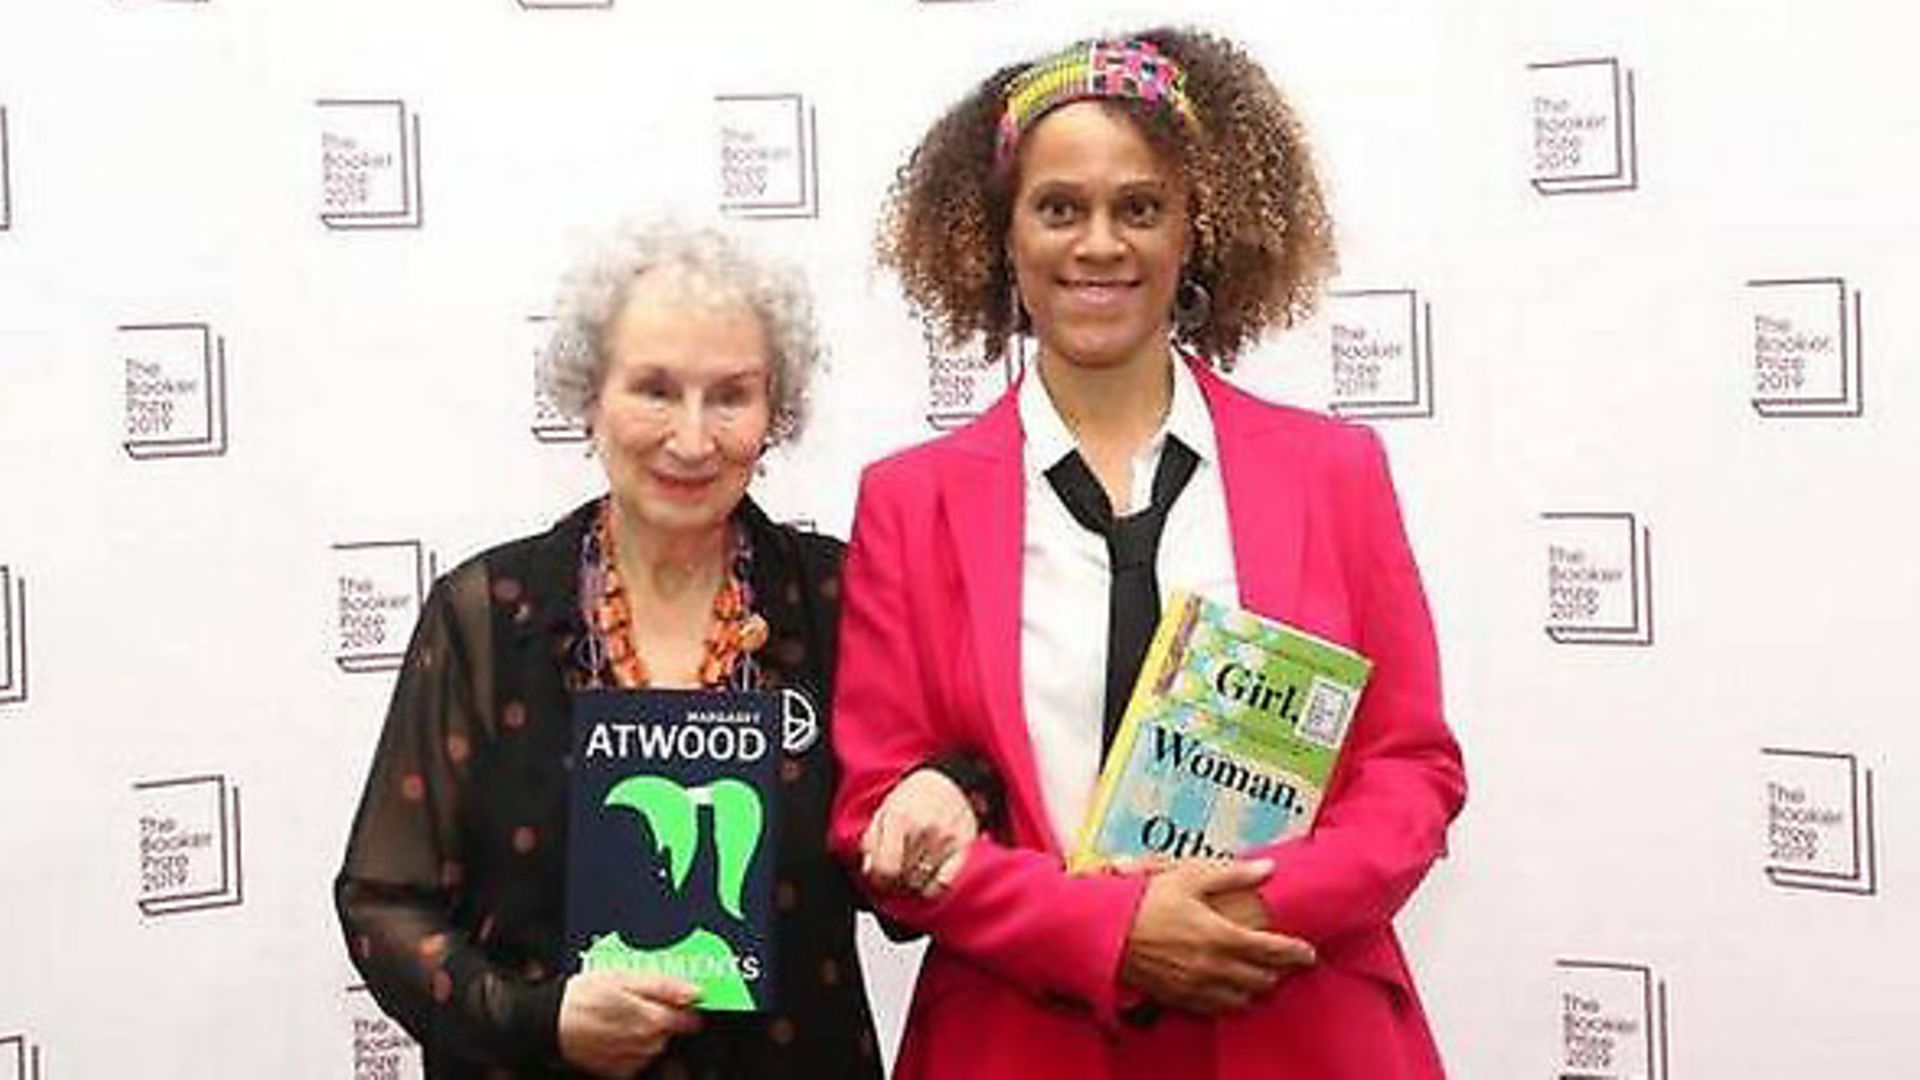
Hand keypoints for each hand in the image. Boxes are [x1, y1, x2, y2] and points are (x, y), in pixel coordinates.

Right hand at [557, 970, 701, 1078]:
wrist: (552, 1021)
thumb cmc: (584, 996)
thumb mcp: (626, 978)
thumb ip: (665, 986)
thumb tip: (693, 991)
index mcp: (653, 1019)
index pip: (690, 1018)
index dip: (687, 1005)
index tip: (681, 997)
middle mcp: (647, 1043)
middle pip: (671, 1030)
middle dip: (661, 1015)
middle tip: (637, 1000)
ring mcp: (633, 1058)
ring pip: (654, 1043)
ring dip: (646, 1030)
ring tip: (622, 1014)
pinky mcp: (618, 1070)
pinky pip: (636, 1057)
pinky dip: (631, 1046)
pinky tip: (615, 1031)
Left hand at [861, 767, 978, 896]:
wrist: (952, 780)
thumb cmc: (914, 796)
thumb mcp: (885, 809)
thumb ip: (871, 840)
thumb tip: (868, 870)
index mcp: (899, 818)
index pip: (885, 867)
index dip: (878, 879)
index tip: (879, 878)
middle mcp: (923, 829)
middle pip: (902, 877)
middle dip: (894, 880)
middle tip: (895, 873)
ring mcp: (945, 840)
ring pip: (920, 883)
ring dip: (912, 882)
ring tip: (910, 870)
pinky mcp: (963, 848)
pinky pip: (943, 884)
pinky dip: (932, 886)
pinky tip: (927, 876)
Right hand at [1119, 859, 1316, 1014]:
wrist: (1104, 933)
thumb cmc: (1145, 900)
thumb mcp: (1188, 876)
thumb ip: (1231, 874)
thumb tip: (1267, 869)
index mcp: (1220, 936)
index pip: (1272, 951)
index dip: (1296, 953)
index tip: (1309, 952)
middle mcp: (1213, 967)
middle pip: (1262, 980)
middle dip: (1278, 972)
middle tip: (1285, 962)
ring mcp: (1196, 987)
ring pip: (1242, 998)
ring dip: (1256, 988)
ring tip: (1261, 976)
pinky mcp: (1179, 998)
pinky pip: (1216, 1008)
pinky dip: (1231, 1001)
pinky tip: (1230, 990)